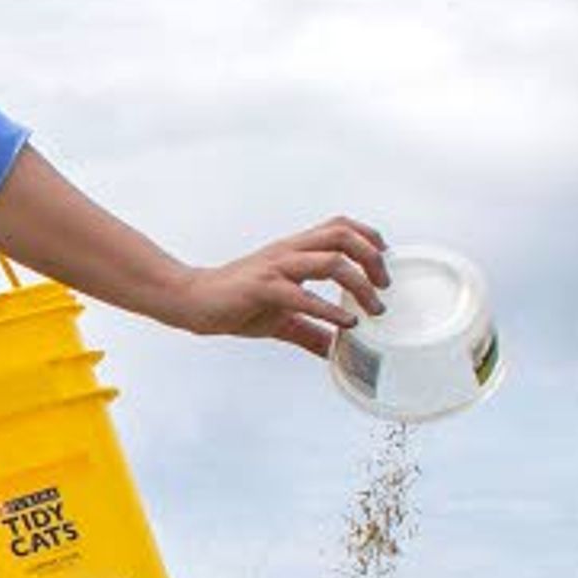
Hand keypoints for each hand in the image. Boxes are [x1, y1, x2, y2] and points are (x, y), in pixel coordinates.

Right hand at [163, 218, 389, 357]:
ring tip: (373, 309)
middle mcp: (289, 252)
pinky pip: (303, 295)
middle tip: (384, 287)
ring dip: (361, 284)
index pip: (340, 227)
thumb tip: (336, 351)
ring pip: (331, 260)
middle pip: (343, 235)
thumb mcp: (281, 316)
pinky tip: (345, 324)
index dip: (369, 237)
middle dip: (372, 258)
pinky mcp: (263, 288)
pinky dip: (330, 310)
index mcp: (295, 250)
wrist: (192, 300)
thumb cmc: (234, 302)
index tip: (385, 261)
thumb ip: (311, 329)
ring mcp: (276, 268)